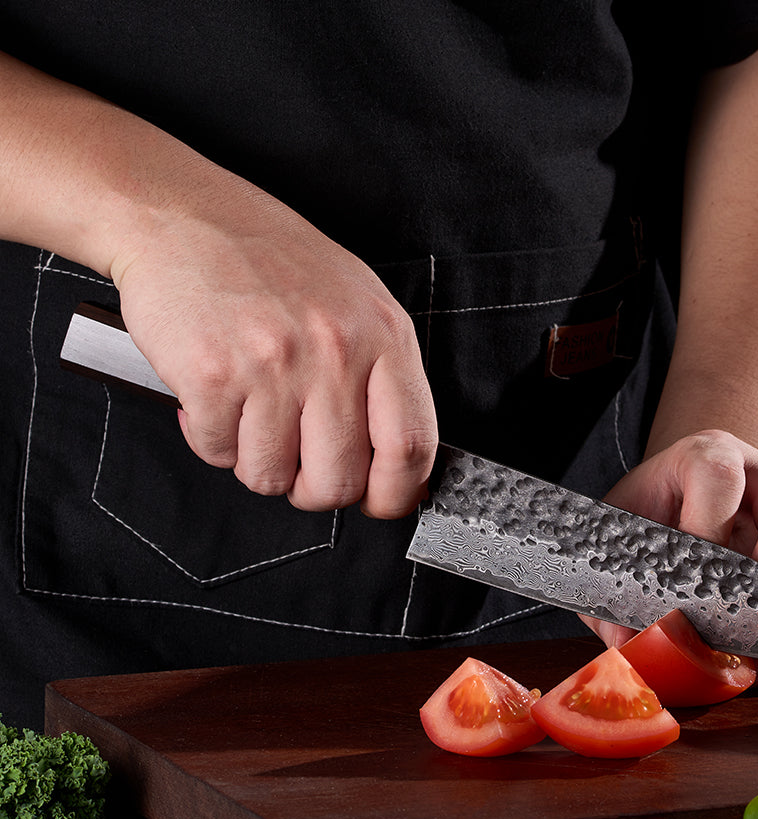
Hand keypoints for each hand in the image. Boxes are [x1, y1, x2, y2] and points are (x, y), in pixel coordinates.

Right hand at [110, 175, 436, 515]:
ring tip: (251, 412)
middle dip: (312, 489)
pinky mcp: (212, 374)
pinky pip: (218, 453)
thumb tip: (409, 472)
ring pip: (271, 477)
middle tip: (297, 461)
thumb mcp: (357, 307)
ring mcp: (273, 364)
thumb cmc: (274, 263)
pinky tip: (215, 398)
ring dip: (256, 460)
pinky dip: (211, 438)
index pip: (411, 446)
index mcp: (382, 336)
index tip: (377, 501)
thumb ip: (387, 385)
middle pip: (338, 481)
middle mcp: (334, 350)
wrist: (184, 216)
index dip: (395, 494)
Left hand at [583, 430, 757, 685]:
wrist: (680, 504)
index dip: (706, 526)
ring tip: (752, 662)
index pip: (720, 475)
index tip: (685, 578)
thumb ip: (612, 593)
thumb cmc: (644, 520)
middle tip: (733, 627)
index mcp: (710, 455)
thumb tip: (630, 645)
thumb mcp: (615, 542)